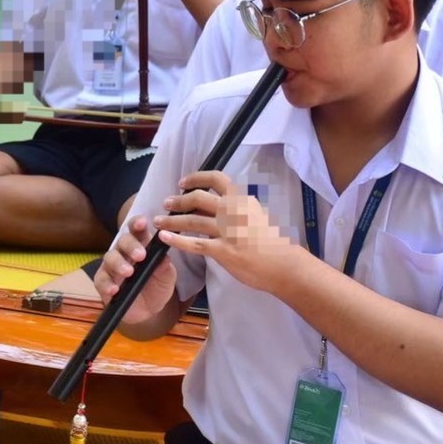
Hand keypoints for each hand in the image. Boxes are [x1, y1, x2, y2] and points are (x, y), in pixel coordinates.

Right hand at [94, 215, 177, 321]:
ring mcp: (112, 267)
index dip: (138, 223)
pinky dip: (107, 284)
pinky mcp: (103, 283)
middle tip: (141, 255)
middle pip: (123, 241)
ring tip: (129, 272)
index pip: (137, 229)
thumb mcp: (167, 278)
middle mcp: (124, 252)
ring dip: (119, 264)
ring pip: (110, 257)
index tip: (143, 223)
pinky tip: (115, 290)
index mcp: (141, 245)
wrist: (149, 311)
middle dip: (131, 246)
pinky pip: (101, 280)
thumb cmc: (158, 287)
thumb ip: (165, 267)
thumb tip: (164, 258)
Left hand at [152, 170, 293, 290]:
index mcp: (243, 200)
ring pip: (192, 220)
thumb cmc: (272, 243)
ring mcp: (228, 231)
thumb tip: (218, 205)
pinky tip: (165, 239)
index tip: (183, 183)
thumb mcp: (257, 216)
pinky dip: (177, 240)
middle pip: (198, 198)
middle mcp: (234, 211)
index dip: (196, 178)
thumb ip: (238, 209)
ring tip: (159, 222)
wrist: (283, 265)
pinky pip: (194, 244)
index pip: (217, 179)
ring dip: (171, 220)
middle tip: (167, 203)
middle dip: (178, 200)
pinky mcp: (223, 251)